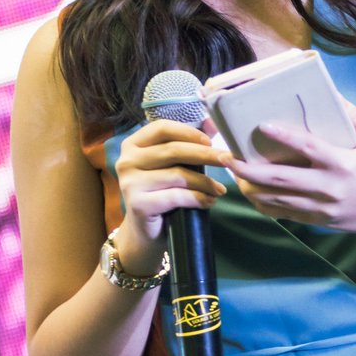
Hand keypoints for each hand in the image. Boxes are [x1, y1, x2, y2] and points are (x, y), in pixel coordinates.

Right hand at [115, 119, 226, 259]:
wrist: (145, 232)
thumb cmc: (161, 194)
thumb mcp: (172, 166)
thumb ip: (188, 144)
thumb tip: (213, 122)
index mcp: (133, 144)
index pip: (162, 128)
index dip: (189, 132)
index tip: (211, 141)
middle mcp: (127, 160)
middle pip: (173, 150)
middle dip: (205, 155)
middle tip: (228, 160)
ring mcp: (129, 182)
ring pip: (178, 174)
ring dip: (205, 182)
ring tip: (220, 189)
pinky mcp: (137, 204)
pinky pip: (176, 196)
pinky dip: (197, 198)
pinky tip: (209, 202)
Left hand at [223, 102, 355, 234]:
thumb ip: (355, 117)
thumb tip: (330, 94)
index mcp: (344, 163)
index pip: (308, 147)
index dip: (284, 136)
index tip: (262, 125)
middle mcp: (330, 188)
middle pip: (280, 180)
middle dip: (248, 168)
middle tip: (226, 156)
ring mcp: (322, 208)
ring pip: (276, 200)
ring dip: (249, 187)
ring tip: (232, 172)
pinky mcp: (319, 220)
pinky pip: (284, 214)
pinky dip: (263, 204)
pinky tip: (250, 191)